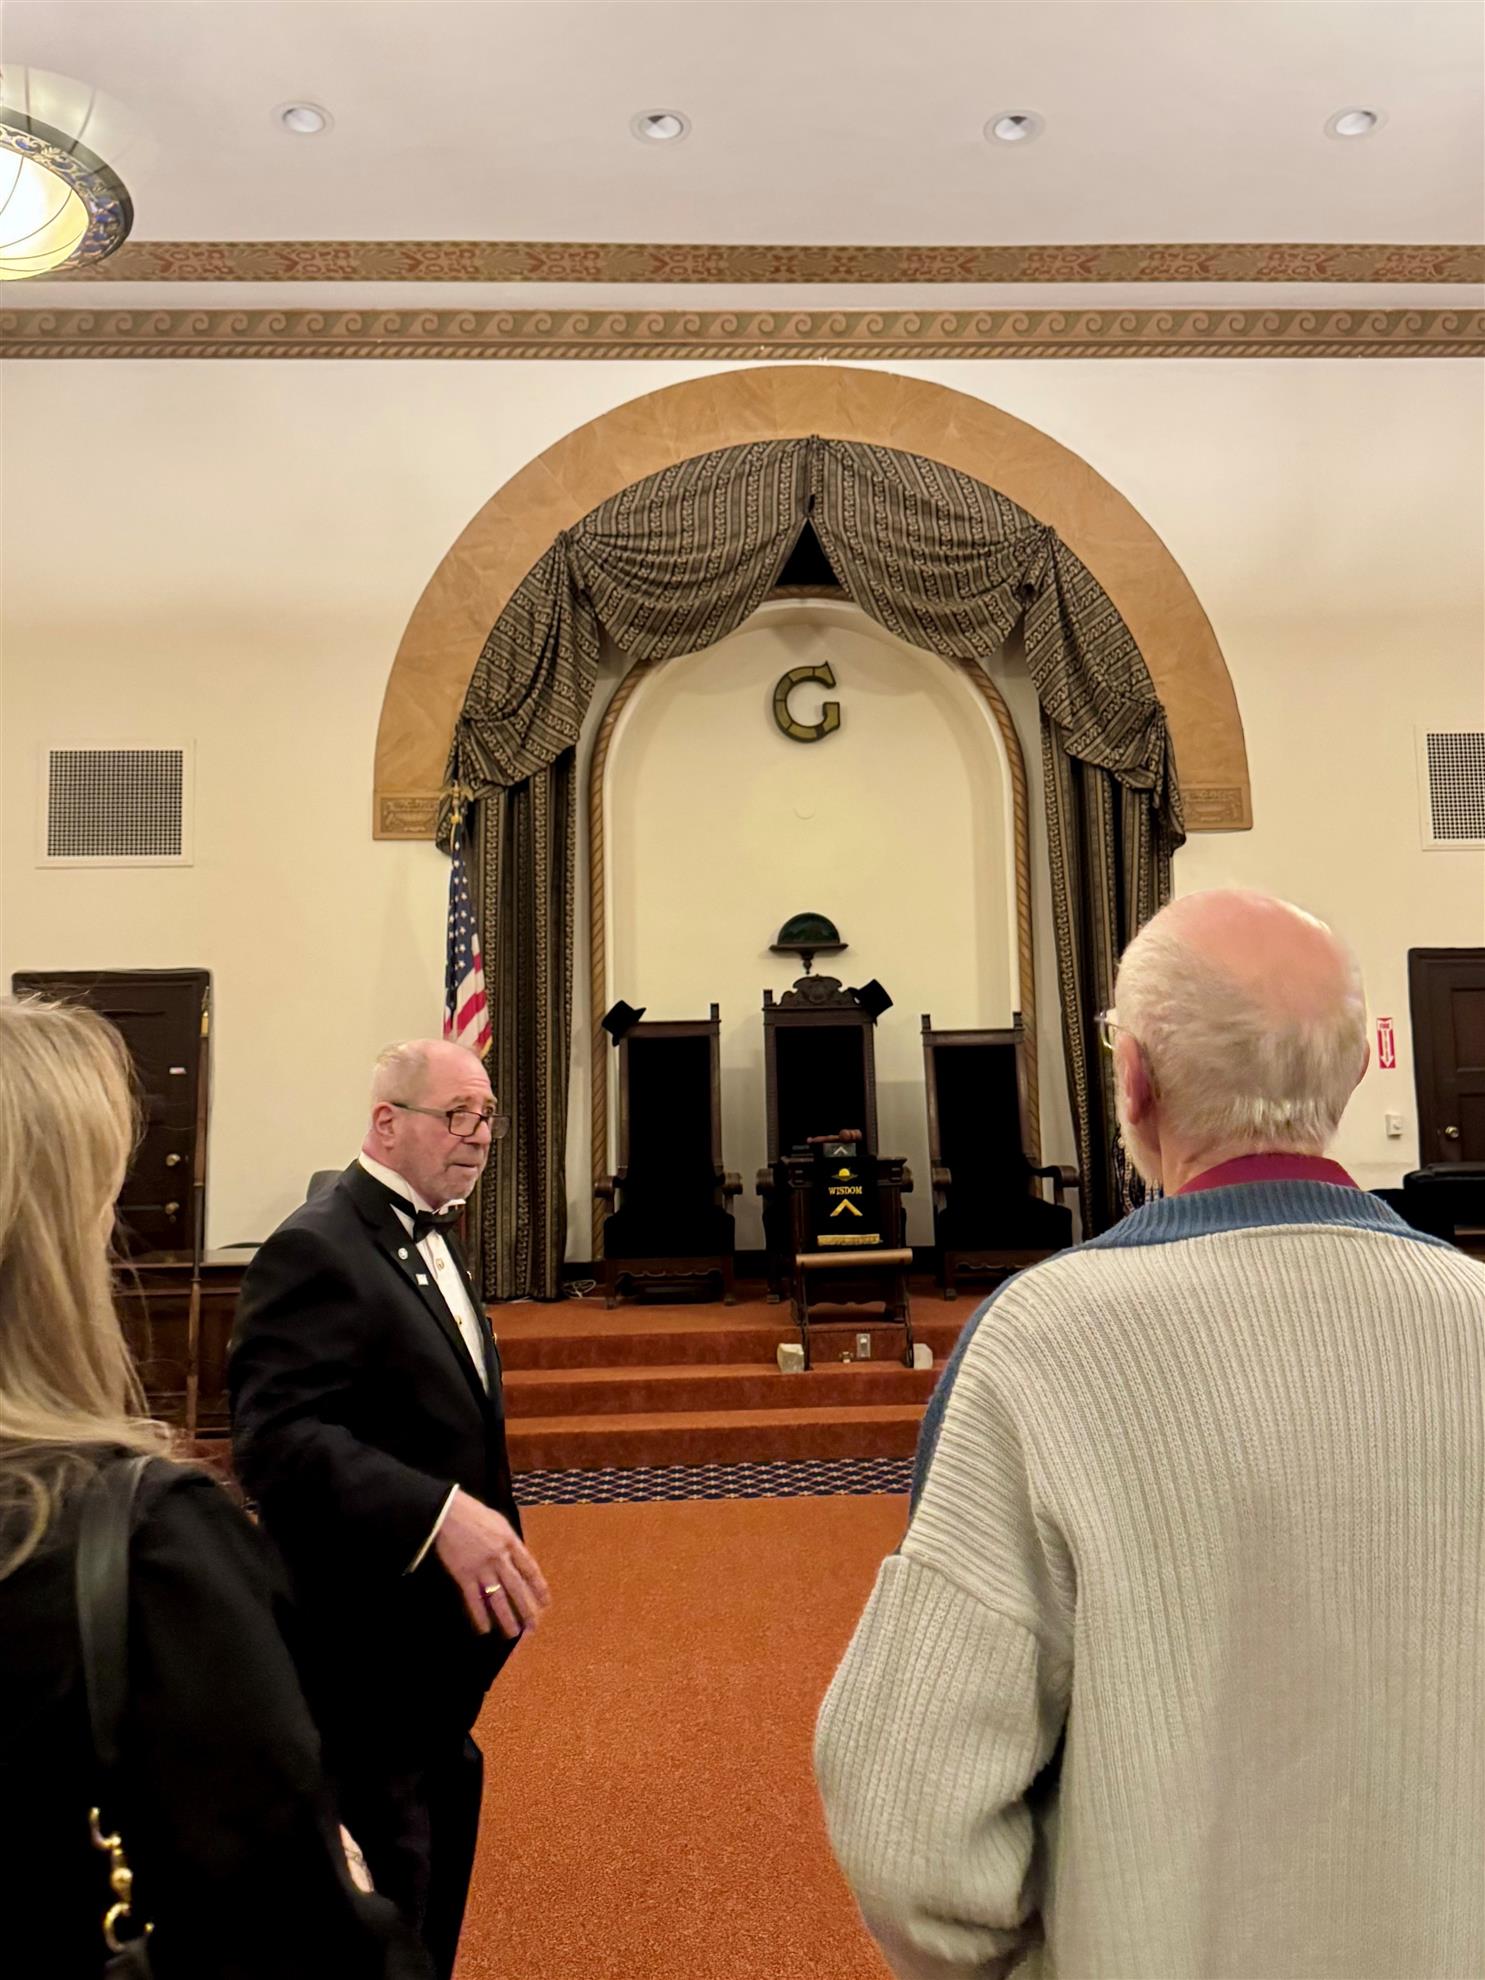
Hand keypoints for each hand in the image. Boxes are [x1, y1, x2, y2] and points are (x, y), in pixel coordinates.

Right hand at [434, 1487, 550, 1638]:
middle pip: (516, 1588)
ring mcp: (481, 1568)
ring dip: (506, 1617)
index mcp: (510, 1542)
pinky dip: (479, 1615)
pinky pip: (473, 1599)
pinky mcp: (463, 1575)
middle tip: (533, 1627)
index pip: (530, 1569)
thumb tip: (520, 1559)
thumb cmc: (474, 1514)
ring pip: (497, 1597)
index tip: (546, 1603)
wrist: (447, 1513)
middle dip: (526, 1609)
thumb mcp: (500, 1523)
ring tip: (514, 1634)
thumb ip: (511, 1542)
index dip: (539, 1587)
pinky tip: (485, 1629)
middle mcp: (499, 1557)